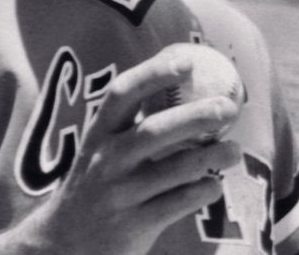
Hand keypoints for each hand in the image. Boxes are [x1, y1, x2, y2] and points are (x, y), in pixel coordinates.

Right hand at [0, 48, 242, 254]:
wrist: (63, 243)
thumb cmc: (96, 184)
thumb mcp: (102, 149)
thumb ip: (135, 121)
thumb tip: (183, 76)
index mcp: (98, 134)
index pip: (122, 94)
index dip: (154, 75)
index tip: (187, 62)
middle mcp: (106, 161)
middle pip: (154, 131)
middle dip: (195, 116)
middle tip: (229, 106)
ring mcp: (120, 194)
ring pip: (173, 170)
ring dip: (211, 156)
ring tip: (235, 149)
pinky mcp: (134, 225)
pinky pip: (177, 204)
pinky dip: (201, 192)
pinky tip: (215, 184)